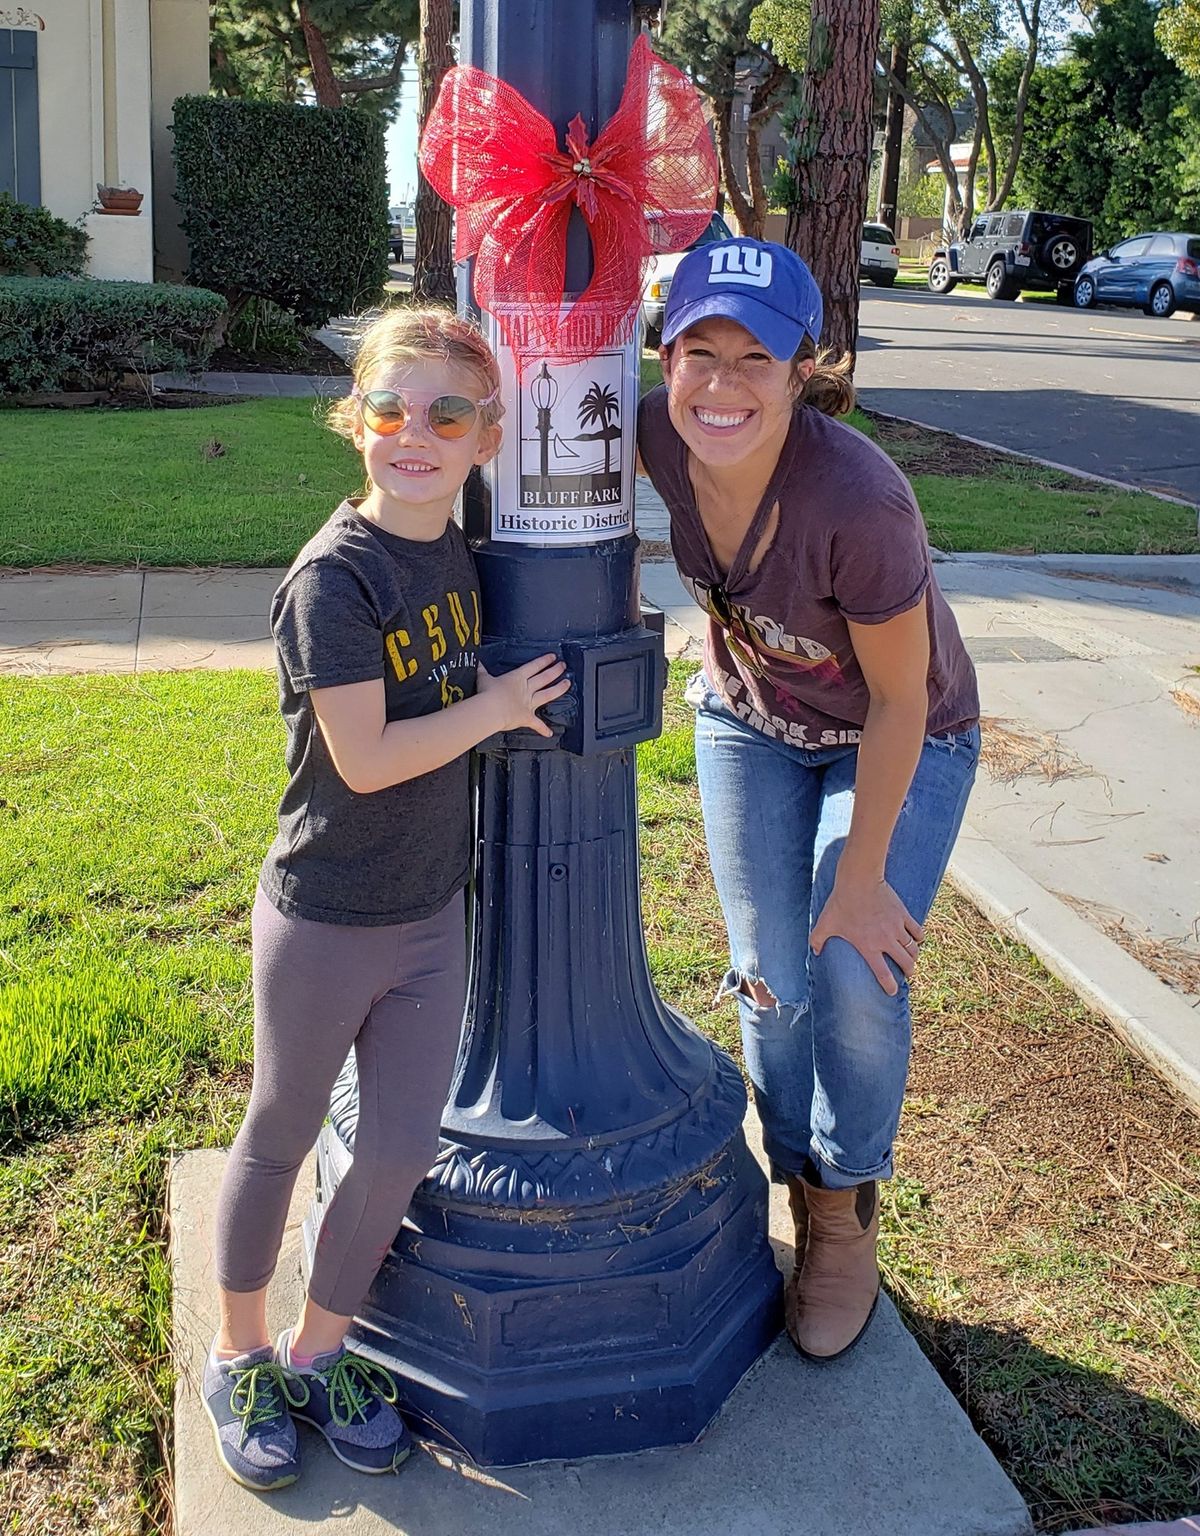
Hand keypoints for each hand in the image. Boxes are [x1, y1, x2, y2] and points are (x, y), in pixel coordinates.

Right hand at [477, 655, 569, 737]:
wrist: (490, 709)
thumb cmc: (487, 693)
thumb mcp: (483, 678)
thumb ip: (482, 671)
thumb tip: (477, 663)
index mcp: (517, 677)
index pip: (534, 666)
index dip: (544, 661)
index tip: (553, 657)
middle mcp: (526, 689)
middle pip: (545, 677)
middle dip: (555, 671)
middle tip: (563, 666)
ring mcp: (528, 702)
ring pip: (548, 694)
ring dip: (559, 689)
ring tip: (567, 684)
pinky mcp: (527, 717)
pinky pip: (536, 724)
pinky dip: (542, 729)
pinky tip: (549, 732)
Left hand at [810, 875, 924, 995]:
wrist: (859, 881)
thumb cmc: (841, 903)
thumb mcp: (825, 923)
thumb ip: (817, 940)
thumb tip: (814, 952)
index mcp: (868, 947)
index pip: (883, 973)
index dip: (890, 986)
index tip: (893, 992)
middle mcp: (886, 940)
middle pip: (906, 963)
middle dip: (909, 972)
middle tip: (908, 973)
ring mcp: (897, 927)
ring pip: (913, 949)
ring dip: (913, 956)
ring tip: (911, 958)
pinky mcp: (903, 915)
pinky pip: (917, 931)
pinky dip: (919, 938)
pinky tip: (917, 940)